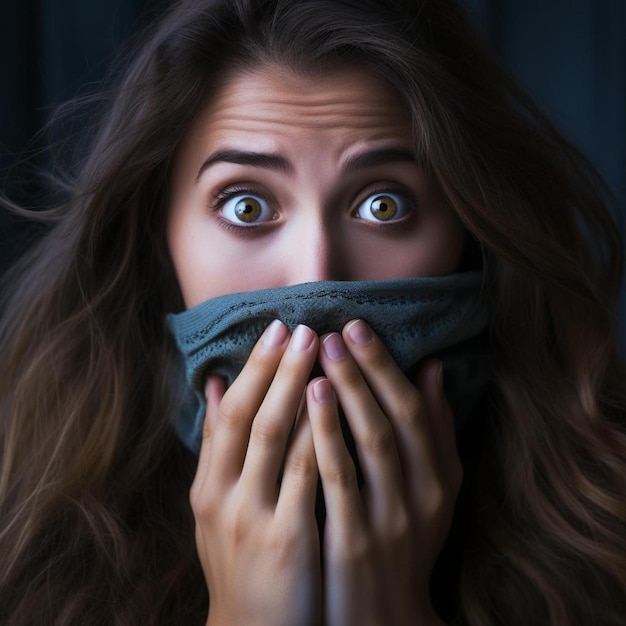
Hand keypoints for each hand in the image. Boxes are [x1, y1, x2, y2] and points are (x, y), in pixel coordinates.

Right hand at [190, 321, 322, 625]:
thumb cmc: (242, 558)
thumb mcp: (217, 505)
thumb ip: (217, 447)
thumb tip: (211, 385)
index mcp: (208, 485)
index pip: (226, 413)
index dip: (252, 369)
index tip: (276, 330)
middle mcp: (222, 495)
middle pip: (248, 415)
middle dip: (275, 368)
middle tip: (301, 326)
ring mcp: (252, 517)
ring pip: (275, 438)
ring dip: (298, 388)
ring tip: (322, 350)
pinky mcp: (286, 539)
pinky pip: (306, 476)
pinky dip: (320, 435)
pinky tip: (339, 405)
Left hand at [307, 319, 460, 625]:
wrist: (383, 618)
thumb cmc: (406, 544)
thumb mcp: (435, 492)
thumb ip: (435, 432)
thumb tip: (432, 369)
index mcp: (437, 480)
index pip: (414, 411)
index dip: (385, 367)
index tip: (357, 327)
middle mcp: (419, 497)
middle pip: (392, 421)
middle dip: (364, 371)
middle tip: (333, 330)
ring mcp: (388, 521)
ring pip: (368, 446)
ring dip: (345, 396)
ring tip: (318, 356)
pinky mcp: (354, 545)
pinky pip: (337, 483)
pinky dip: (322, 440)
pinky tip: (304, 405)